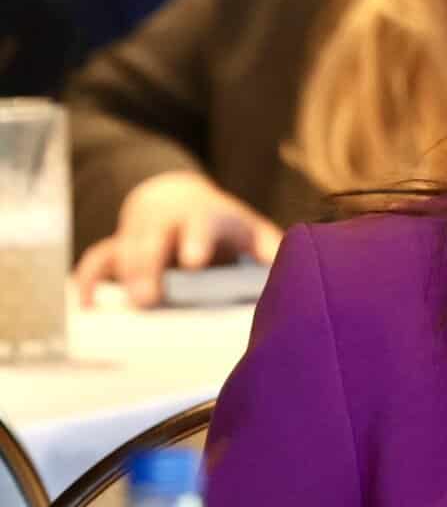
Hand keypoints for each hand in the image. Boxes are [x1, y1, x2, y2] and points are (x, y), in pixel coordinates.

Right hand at [73, 170, 282, 306]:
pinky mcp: (116, 247)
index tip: (195, 260)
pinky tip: (87, 306)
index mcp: (206, 216)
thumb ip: (269, 248)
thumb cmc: (223, 227)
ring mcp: (138, 233)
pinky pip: (96, 261)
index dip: (197, 240)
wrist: (178, 198)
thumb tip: (300, 268)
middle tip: (149, 298)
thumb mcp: (249, 230)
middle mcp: (167, 222)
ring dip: (123, 277)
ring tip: (127, 308)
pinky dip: (88, 281)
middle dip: (149, 267)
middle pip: (154, 239)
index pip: (202, 223)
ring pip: (123, 249)